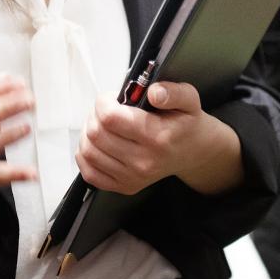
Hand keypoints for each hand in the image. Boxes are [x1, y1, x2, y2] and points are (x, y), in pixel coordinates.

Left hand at [75, 81, 240, 196]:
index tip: (110, 98)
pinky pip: (90, 173)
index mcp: (158, 137)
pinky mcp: (125, 186)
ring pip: (89, 152)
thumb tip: (153, 93)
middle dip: (94, 115)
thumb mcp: (189, 100)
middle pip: (96, 134)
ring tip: (101, 124)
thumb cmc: (186, 124)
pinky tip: (96, 144)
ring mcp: (133, 177)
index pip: (111, 118)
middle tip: (106, 109)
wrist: (194, 152)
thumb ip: (173, 92)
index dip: (103, 103)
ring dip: (88, 133)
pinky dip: (85, 156)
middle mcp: (144, 161)